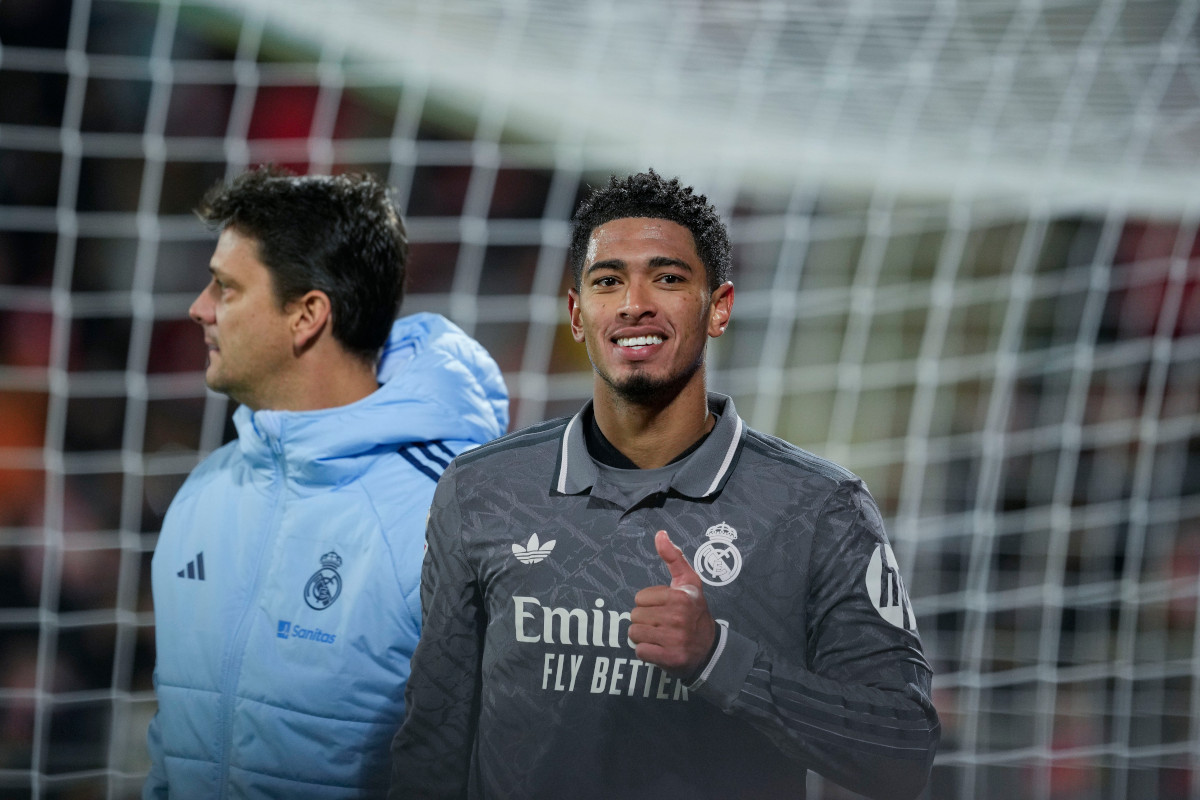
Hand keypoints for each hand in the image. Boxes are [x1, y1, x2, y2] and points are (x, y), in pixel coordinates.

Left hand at [628, 530, 716, 677]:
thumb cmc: (695, 611)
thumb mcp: (689, 582)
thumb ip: (673, 557)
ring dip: (644, 636)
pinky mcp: (670, 658)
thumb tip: (660, 534)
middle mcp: (678, 617)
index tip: (665, 608)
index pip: (640, 598)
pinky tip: (660, 649)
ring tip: (661, 636)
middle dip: (645, 620)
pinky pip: (640, 651)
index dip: (649, 603)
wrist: (710, 649)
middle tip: (662, 623)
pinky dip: (647, 652)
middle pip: (634, 616)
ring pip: (634, 633)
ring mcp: (675, 639)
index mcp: (680, 596)